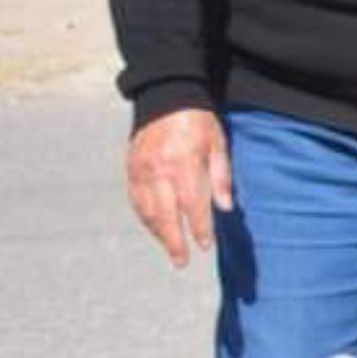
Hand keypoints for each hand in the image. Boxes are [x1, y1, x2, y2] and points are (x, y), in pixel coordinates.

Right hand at [126, 107, 233, 267]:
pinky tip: (156, 228)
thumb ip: (221, 176)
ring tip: (171, 249)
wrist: (165, 96)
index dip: (199, 228)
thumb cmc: (198, 121)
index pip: (191, 204)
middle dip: (174, 241)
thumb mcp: (218, 144)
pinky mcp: (131, 167)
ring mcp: (141, 169)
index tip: (205, 245)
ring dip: (158, 233)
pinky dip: (145, 217)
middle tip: (182, 261)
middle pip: (165, 214)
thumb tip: (225, 208)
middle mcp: (158, 169)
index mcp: (183, 163)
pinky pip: (136, 199)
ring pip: (147, 210)